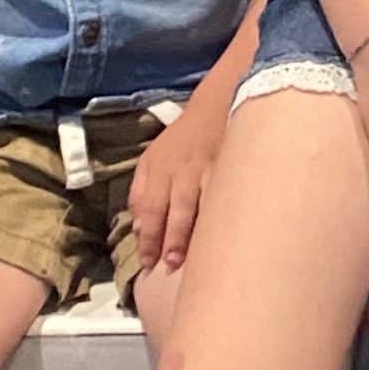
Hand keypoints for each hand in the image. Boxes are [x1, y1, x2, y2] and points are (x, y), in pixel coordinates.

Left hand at [123, 104, 220, 275]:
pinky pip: (222, 194)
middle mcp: (180, 170)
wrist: (219, 104)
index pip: (149, 207)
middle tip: (166, 265)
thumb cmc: (183, 139)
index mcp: (158, 168)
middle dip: (167, 238)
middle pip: (171, 208)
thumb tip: (138, 229)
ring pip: (196, 204)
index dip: (148, 236)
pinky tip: (217, 234)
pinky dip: (217, 214)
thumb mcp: (152, 158)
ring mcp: (207, 168)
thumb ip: (141, 192)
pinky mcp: (230, 167)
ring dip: (188, 233)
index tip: (147, 263)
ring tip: (184, 258)